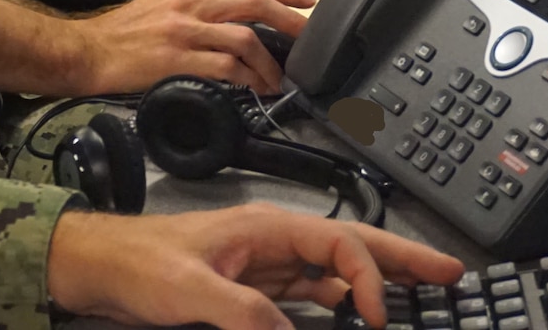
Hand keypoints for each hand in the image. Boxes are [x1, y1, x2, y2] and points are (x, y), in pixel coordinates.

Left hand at [48, 206, 465, 329]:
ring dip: (374, 283)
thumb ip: (245, 312)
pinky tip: (354, 315)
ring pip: (334, 271)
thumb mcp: (191, 290)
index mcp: (265, 228)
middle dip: (400, 258)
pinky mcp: (251, 288)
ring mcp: (263, 265)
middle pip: (349, 247)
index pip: (338, 245)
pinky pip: (308, 293)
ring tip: (415, 296)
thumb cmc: (134, 263)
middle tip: (449, 274)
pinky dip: (339, 303)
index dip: (368, 277)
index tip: (378, 318)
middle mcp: (271, 242)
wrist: (97, 269)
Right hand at [74, 0, 315, 95]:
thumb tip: (233, 13)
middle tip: (309, 35)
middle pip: (254, 1)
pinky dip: (248, 79)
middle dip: (290, 18)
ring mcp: (186, 30)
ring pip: (245, 37)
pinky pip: (226, 67)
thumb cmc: (124, 31)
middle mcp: (191, 2)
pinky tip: (256, 89)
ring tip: (279, 78)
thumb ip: (196, 3)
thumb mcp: (162, 1)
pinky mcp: (179, 59)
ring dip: (270, 61)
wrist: (89, 51)